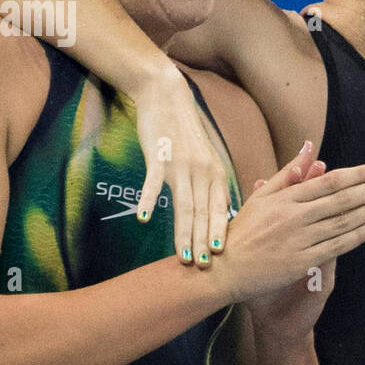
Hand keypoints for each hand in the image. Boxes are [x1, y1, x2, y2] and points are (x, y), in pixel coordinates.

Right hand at [131, 64, 230, 265]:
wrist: (166, 95)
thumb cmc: (185, 132)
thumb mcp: (206, 158)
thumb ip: (211, 186)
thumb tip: (216, 216)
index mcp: (216, 174)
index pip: (221, 211)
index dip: (220, 236)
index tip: (221, 260)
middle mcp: (203, 171)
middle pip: (204, 214)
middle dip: (204, 243)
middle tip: (205, 269)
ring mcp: (181, 164)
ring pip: (184, 204)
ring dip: (183, 232)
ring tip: (183, 256)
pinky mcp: (158, 155)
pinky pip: (152, 181)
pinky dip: (147, 199)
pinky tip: (143, 218)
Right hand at [217, 145, 364, 304]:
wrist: (223, 269)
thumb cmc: (242, 232)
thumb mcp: (262, 197)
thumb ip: (289, 173)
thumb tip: (311, 148)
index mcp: (286, 197)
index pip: (331, 181)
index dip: (359, 174)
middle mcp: (295, 215)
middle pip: (343, 198)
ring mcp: (300, 238)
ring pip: (343, 220)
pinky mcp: (302, 261)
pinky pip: (337, 245)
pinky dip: (358, 234)